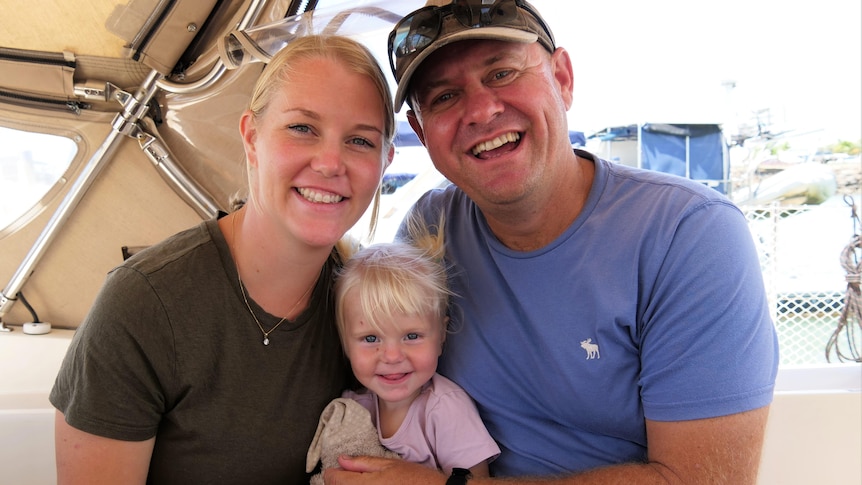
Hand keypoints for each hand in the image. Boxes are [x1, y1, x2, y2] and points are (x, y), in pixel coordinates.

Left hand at [324, 455, 445, 484]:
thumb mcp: (388, 464)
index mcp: (365, 484)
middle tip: (347, 475)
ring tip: (358, 481)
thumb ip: (362, 463)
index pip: (333, 480)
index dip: (332, 473)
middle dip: (339, 482)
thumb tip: (342, 460)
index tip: (335, 469)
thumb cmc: (414, 479)